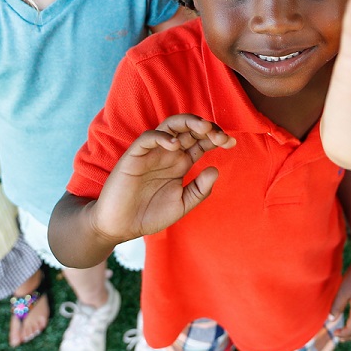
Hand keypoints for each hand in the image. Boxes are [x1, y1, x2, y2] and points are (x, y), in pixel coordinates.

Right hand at [90, 114, 235, 244]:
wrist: (120, 226)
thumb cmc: (149, 215)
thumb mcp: (181, 205)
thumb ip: (199, 190)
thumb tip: (215, 169)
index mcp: (180, 163)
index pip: (201, 142)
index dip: (217, 138)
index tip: (231, 143)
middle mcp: (168, 153)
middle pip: (189, 129)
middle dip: (207, 128)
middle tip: (220, 136)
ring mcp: (151, 152)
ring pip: (170, 126)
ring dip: (188, 123)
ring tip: (203, 128)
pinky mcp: (134, 156)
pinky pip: (148, 138)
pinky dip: (162, 136)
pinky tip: (175, 144)